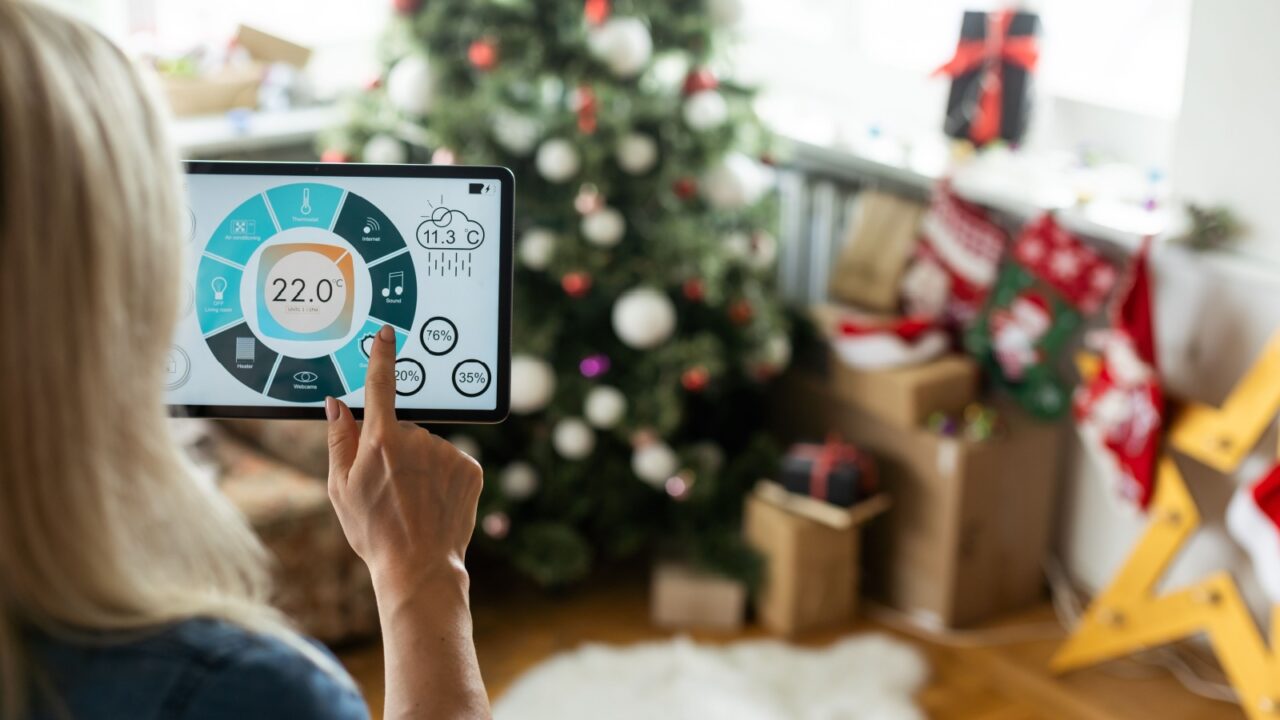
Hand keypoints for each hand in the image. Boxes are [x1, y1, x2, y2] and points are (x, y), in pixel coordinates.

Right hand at [325, 325, 482, 591]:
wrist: (419, 567)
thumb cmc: (373, 531)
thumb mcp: (341, 487)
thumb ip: (339, 440)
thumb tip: (336, 404)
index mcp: (382, 441)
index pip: (380, 385)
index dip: (381, 356)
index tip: (386, 333)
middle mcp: (418, 440)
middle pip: (403, 429)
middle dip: (395, 448)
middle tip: (389, 488)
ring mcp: (448, 453)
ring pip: (429, 447)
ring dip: (421, 465)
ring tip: (412, 500)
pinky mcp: (471, 468)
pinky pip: (451, 461)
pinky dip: (442, 476)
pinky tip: (433, 501)